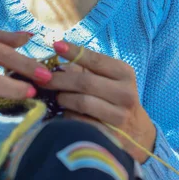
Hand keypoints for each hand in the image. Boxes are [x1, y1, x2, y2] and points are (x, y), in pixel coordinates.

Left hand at [44, 41, 155, 162]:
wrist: (136, 134)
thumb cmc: (115, 99)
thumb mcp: (110, 80)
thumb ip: (86, 69)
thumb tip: (56, 60)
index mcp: (125, 74)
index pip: (96, 60)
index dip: (74, 52)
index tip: (56, 44)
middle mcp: (125, 93)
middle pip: (85, 82)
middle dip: (59, 79)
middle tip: (42, 78)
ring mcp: (119, 116)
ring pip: (82, 102)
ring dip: (63, 98)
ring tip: (56, 96)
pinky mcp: (110, 135)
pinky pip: (80, 121)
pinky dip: (68, 115)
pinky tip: (65, 112)